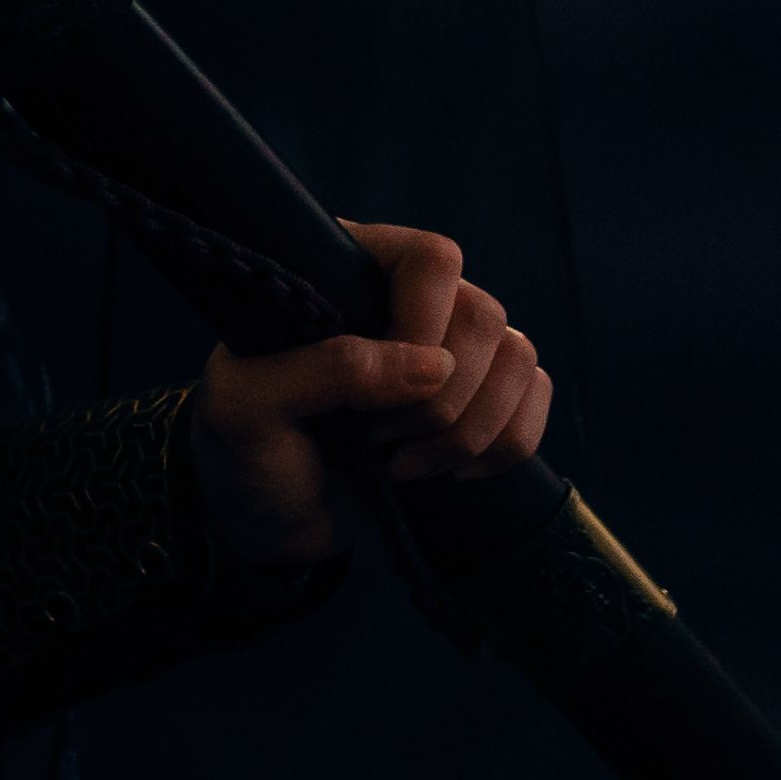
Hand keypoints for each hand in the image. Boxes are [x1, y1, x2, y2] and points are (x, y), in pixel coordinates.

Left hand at [189, 223, 551, 569]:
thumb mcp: (248, 407)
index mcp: (344, 271)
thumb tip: (431, 366)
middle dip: (436, 401)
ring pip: (518, 358)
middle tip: (373, 438)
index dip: (422, 326)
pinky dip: (504, 445)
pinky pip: (535, 398)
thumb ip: (326, 371)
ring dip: (468, 430)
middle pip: (483, 316)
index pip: (431, 259)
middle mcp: (405, 297)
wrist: (268, 520)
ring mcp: (449, 347)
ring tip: (402, 463)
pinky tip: (449, 473)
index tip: (373, 393)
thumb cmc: (244, 451)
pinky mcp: (478, 399)